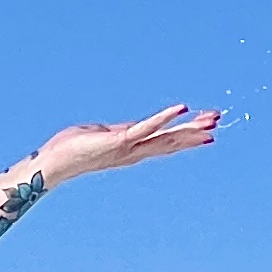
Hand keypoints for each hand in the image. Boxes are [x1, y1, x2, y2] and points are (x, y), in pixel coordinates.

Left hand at [37, 105, 220, 182]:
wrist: (53, 162)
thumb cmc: (71, 147)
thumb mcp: (101, 135)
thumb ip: (118, 133)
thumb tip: (126, 130)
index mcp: (131, 149)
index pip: (164, 142)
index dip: (186, 138)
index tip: (207, 132)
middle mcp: (134, 151)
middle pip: (171, 141)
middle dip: (195, 132)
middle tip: (218, 123)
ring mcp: (129, 146)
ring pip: (166, 136)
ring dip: (189, 127)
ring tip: (211, 119)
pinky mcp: (120, 139)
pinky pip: (147, 126)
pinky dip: (164, 117)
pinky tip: (182, 109)